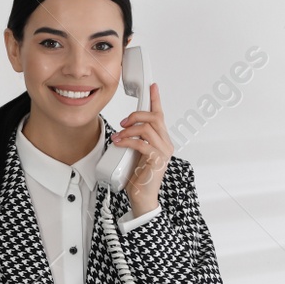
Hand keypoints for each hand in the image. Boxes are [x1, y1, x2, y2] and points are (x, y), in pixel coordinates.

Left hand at [113, 81, 172, 216]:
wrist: (142, 197)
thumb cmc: (138, 176)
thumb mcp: (135, 153)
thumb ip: (134, 140)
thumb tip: (123, 130)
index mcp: (161, 140)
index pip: (160, 115)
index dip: (155, 99)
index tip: (152, 86)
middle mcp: (165, 144)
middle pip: (155, 118)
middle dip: (136, 115)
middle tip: (123, 122)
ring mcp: (163, 152)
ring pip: (148, 129)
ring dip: (129, 130)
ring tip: (118, 137)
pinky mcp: (157, 160)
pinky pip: (142, 143)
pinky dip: (128, 141)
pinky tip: (120, 144)